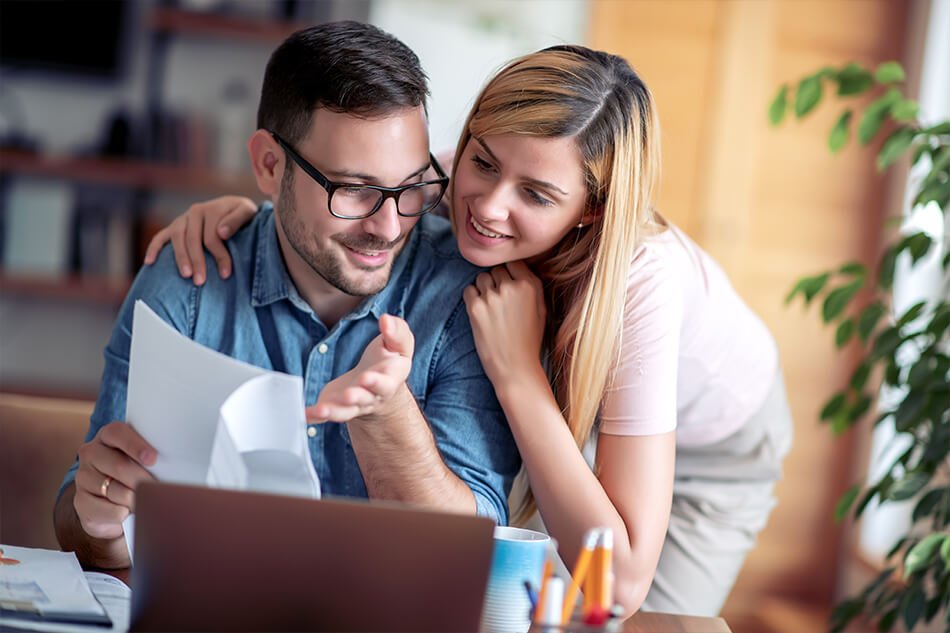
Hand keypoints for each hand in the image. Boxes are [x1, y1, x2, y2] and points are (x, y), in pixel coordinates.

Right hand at [73, 422, 156, 539]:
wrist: (113, 503)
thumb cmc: (136, 474)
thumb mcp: (144, 459)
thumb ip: (152, 457)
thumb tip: (171, 468)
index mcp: (108, 436)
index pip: (118, 433)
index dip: (136, 446)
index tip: (153, 459)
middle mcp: (91, 453)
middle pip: (119, 465)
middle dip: (143, 480)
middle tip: (159, 489)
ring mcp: (83, 477)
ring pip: (116, 490)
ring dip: (136, 500)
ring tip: (146, 502)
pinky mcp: (80, 501)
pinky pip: (107, 510)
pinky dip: (122, 514)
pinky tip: (128, 512)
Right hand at [143, 195, 257, 284]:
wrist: (236, 209)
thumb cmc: (245, 216)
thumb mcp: (247, 212)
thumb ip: (237, 220)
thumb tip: (222, 233)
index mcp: (213, 208)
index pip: (213, 236)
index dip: (219, 256)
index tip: (225, 274)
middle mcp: (196, 211)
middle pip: (193, 239)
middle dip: (197, 261)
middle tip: (201, 281)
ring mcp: (183, 219)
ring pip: (177, 238)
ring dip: (180, 257)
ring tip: (186, 276)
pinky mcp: (175, 226)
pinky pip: (161, 236)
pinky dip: (154, 248)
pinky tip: (150, 262)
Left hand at [307, 314, 414, 423]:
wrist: (377, 387)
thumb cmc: (389, 362)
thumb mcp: (400, 345)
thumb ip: (396, 333)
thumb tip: (386, 319)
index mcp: (389, 380)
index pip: (385, 383)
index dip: (377, 382)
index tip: (367, 377)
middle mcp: (371, 396)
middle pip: (364, 399)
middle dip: (356, 397)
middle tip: (348, 395)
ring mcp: (353, 404)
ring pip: (344, 411)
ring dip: (334, 411)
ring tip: (322, 409)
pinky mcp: (336, 406)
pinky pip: (325, 414)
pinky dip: (314, 416)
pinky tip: (304, 414)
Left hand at [463, 261, 546, 385]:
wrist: (515, 367)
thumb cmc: (530, 340)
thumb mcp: (541, 309)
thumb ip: (532, 285)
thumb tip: (518, 268)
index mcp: (530, 285)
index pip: (513, 263)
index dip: (510, 273)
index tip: (509, 286)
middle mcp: (511, 287)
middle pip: (497, 270)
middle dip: (497, 282)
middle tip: (500, 302)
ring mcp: (492, 296)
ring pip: (481, 278)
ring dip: (483, 289)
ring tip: (491, 309)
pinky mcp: (475, 307)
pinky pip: (468, 290)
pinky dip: (472, 298)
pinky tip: (480, 313)